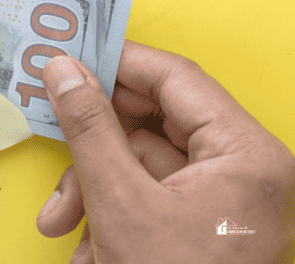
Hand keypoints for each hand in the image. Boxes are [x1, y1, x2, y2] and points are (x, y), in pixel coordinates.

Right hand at [36, 43, 294, 262]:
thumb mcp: (120, 203)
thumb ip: (89, 126)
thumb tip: (63, 70)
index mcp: (245, 153)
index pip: (175, 77)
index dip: (119, 61)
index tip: (74, 55)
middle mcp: (240, 166)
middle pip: (152, 119)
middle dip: (94, 137)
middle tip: (54, 123)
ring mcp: (220, 194)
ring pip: (140, 157)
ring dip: (91, 183)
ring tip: (58, 218)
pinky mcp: (199, 217)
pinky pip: (144, 189)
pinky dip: (107, 207)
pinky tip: (82, 243)